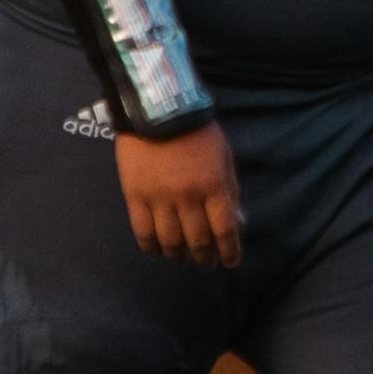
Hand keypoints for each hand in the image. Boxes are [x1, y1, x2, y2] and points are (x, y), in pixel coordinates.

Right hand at [113, 124, 243, 267]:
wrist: (157, 109)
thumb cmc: (197, 132)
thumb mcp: (224, 156)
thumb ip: (230, 190)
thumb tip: (237, 222)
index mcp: (214, 186)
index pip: (225, 230)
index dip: (229, 251)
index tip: (230, 262)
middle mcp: (188, 197)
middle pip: (198, 240)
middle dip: (204, 257)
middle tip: (206, 263)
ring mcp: (160, 198)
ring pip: (170, 241)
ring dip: (179, 255)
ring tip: (182, 258)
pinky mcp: (135, 196)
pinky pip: (143, 232)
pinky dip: (152, 248)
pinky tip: (158, 252)